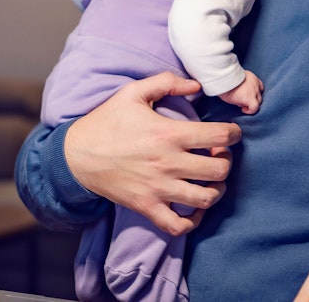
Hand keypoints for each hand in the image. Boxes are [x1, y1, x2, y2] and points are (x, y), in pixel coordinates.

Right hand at [63, 72, 241, 235]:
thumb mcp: (132, 93)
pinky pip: (178, 226)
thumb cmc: (106, 122)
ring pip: (205, 199)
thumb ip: (167, 82)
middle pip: (219, 170)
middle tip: (218, 155)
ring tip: (211, 181)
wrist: (76, 155)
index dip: (233, 133)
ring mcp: (157, 189)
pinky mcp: (146, 207)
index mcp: (168, 134)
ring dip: (216, 190)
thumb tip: (197, 86)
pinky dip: (192, 221)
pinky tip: (193, 208)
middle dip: (226, 161)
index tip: (230, 133)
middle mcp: (167, 163)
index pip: (219, 136)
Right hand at [219, 70, 263, 113]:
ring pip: (258, 101)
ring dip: (250, 104)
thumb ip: (242, 83)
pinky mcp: (250, 98)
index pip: (259, 86)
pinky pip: (254, 108)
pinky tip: (243, 109)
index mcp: (251, 77)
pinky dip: (250, 110)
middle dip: (252, 99)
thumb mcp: (236, 78)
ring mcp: (254, 91)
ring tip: (240, 103)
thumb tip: (241, 92)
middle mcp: (255, 83)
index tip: (247, 95)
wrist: (222, 80)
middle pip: (259, 94)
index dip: (254, 92)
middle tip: (241, 100)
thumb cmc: (225, 79)